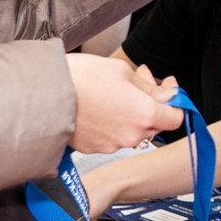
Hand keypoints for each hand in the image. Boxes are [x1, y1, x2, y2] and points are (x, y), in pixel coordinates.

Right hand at [65, 54, 182, 153]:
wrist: (44, 94)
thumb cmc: (81, 78)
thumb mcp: (122, 71)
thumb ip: (150, 87)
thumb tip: (168, 94)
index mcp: (145, 114)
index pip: (176, 118)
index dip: (175, 103)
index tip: (168, 90)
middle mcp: (132, 135)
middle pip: (154, 124)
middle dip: (150, 104)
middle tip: (138, 81)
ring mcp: (113, 145)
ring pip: (132, 130)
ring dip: (130, 114)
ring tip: (112, 92)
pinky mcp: (95, 149)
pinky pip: (112, 136)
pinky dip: (111, 123)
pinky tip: (98, 107)